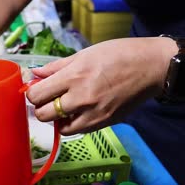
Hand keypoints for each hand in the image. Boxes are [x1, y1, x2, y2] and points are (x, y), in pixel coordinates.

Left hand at [26, 37, 175, 134]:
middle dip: (41, 107)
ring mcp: (93, 114)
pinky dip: (73, 124)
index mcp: (74, 76)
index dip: (32, 92)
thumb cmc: (118, 54)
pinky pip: (78, 130)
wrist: (151, 67)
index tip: (37, 88)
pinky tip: (78, 111)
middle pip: (44, 115)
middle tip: (47, 99)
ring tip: (64, 106)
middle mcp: (81, 98)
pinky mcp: (104, 123)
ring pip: (60, 128)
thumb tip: (35, 74)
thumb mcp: (84, 54)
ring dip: (57, 119)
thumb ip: (56, 67)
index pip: (37, 95)